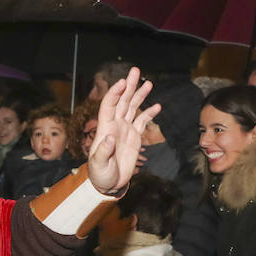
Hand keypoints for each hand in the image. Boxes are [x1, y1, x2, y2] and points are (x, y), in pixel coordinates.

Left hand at [87, 69, 160, 194]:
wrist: (109, 184)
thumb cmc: (100, 175)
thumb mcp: (99, 165)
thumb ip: (103, 152)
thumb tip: (110, 139)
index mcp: (105, 128)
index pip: (109, 105)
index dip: (115, 93)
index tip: (122, 82)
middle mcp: (115, 125)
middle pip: (122, 101)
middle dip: (129, 86)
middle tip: (135, 71)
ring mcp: (125, 130)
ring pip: (133, 108)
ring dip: (140, 95)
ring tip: (149, 83)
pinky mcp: (134, 137)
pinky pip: (142, 121)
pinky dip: (149, 113)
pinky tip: (157, 106)